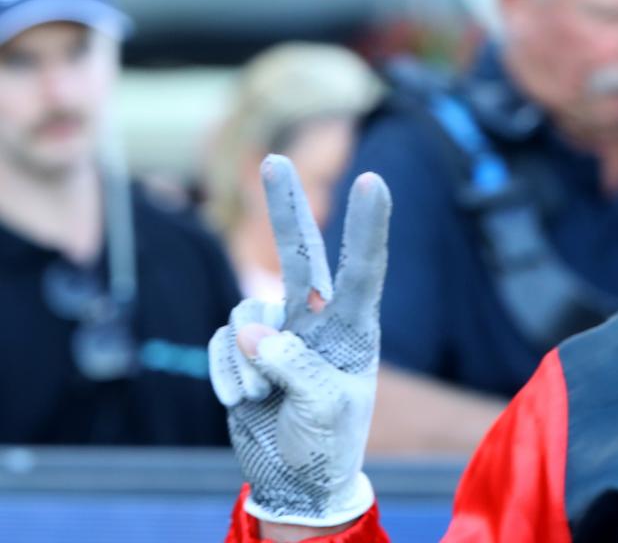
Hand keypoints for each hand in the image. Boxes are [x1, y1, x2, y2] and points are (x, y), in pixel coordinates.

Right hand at [208, 155, 390, 526]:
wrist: (296, 478)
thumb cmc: (328, 442)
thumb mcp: (325, 409)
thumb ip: (294, 367)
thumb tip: (254, 330)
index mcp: (355, 330)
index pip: (363, 271)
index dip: (367, 227)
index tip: (374, 181)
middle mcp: (318, 319)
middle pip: (300, 254)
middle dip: (285, 207)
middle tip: (274, 159)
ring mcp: (279, 331)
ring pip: (247, 312)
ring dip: (247, 359)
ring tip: (265, 395)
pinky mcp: (245, 348)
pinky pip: (224, 343)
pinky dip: (228, 373)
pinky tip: (243, 400)